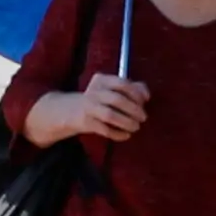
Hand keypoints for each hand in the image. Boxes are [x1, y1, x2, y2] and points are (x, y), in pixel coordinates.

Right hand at [28, 69, 146, 145]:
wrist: (69, 110)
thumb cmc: (98, 99)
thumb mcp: (111, 89)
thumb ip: (131, 88)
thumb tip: (146, 95)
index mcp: (102, 80)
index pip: (122, 83)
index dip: (136, 93)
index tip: (145, 101)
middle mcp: (94, 91)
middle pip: (117, 100)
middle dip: (134, 110)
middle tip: (143, 117)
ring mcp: (88, 107)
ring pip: (110, 115)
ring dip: (126, 122)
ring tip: (136, 127)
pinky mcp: (85, 122)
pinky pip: (104, 129)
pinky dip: (117, 133)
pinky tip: (126, 135)